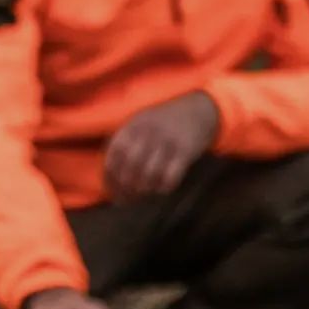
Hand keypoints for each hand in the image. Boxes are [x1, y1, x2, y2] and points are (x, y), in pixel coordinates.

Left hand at [103, 92, 220, 202]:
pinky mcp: (185, 151)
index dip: (111, 176)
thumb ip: (125, 142)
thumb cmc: (164, 123)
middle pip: (131, 164)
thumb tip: (110, 176)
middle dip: (127, 186)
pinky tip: (162, 189)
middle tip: (129, 198)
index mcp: (134, 125)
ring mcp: (168, 140)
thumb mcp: (141, 123)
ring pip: (150, 172)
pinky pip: (171, 175)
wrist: (198, 110)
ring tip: (145, 195)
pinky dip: (163, 187)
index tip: (113, 192)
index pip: (114, 153)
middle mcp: (149, 131)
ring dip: (145, 189)